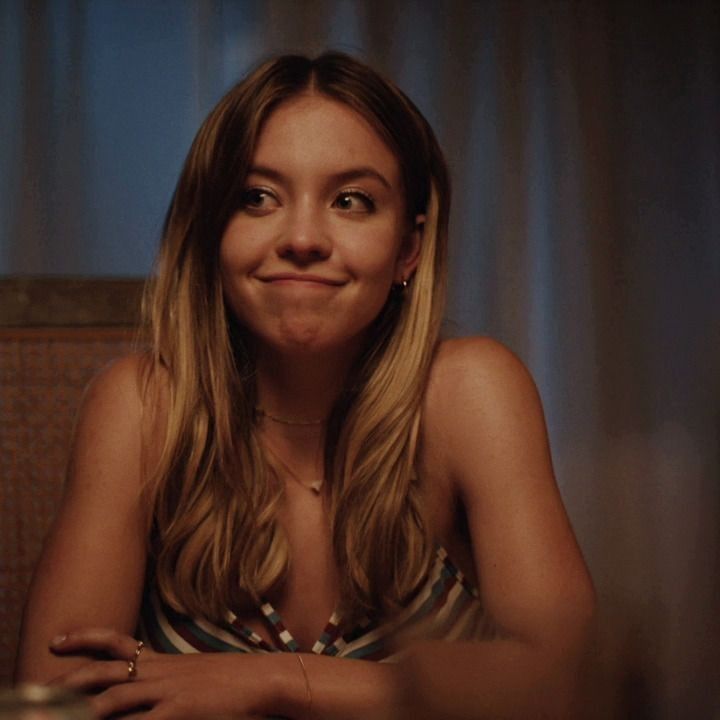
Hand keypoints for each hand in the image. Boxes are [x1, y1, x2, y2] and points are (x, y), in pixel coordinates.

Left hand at [49, 628, 274, 718]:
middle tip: (38, 688)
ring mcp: (167, 692)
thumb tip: (146, 687)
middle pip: (105, 670)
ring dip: (81, 710)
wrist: (262, 679)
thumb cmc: (231, 680)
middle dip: (68, 679)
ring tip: (54, 717)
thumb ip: (168, 680)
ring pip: (113, 698)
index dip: (84, 639)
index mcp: (161, 661)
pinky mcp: (179, 712)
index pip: (117, 642)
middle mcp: (158, 673)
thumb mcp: (194, 674)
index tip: (57, 640)